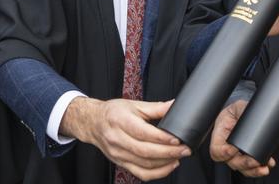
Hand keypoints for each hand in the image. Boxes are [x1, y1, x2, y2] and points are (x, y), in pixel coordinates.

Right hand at [60, 97, 189, 180]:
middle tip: (185, 149)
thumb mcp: (134, 105)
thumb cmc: (113, 112)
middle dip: (168, 152)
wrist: (93, 123)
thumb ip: (156, 107)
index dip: (162, 138)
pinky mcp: (120, 163)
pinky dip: (156, 173)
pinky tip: (168, 166)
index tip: (177, 138)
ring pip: (144, 164)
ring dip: (165, 163)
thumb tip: (174, 105)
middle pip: (145, 151)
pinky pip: (140, 173)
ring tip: (180, 156)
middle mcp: (117, 139)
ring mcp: (118, 154)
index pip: (143, 133)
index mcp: (120, 121)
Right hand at [210, 100, 274, 176]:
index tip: (233, 149)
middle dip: (244, 163)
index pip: (216, 150)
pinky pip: (252, 167)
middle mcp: (227, 148)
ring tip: (264, 168)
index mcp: (219, 136)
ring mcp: (238, 154)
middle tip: (254, 160)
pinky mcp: (248, 156)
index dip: (223, 153)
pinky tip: (268, 163)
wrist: (245, 112)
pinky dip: (260, 168)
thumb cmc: (237, 110)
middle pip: (231, 162)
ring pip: (242, 168)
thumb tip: (247, 115)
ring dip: (253, 170)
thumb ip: (240, 110)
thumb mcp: (237, 107)